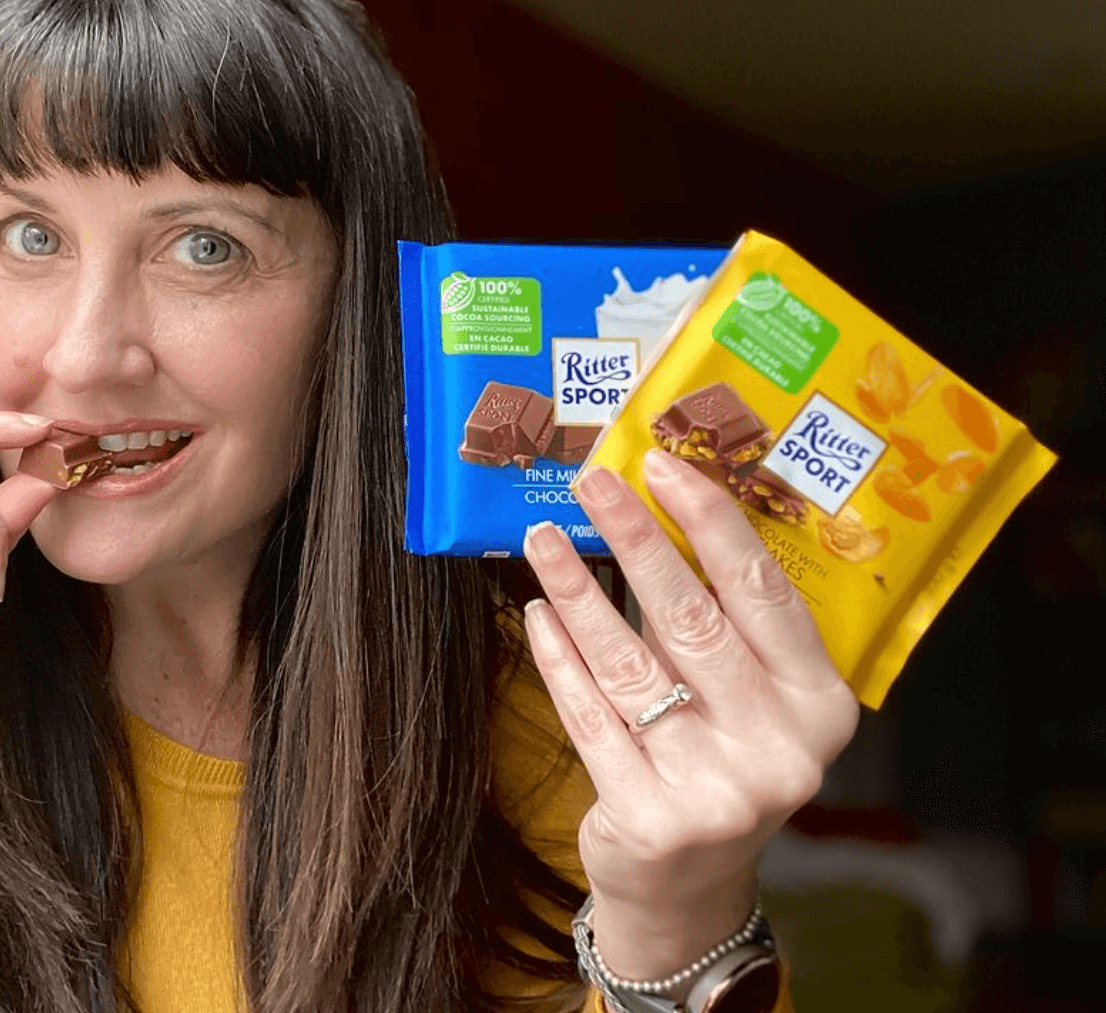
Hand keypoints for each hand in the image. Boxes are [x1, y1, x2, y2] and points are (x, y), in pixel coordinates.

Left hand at [522, 447, 858, 979]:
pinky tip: (537, 615)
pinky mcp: (651, 819)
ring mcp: (716, 791)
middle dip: (635, 539)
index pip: (764, 593)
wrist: (689, 890)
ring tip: (542, 539)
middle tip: (591, 483)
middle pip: (693, 620)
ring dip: (578, 591)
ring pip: (630, 665)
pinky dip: (558, 659)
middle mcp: (780, 750)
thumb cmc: (720, 767)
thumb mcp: (754, 705)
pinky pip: (591, 717)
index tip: (663, 466)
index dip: (710, 522)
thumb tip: (659, 514)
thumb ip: (727, 630)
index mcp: (820, 705)